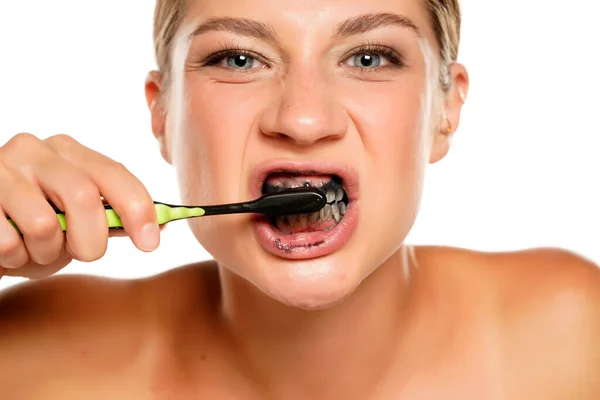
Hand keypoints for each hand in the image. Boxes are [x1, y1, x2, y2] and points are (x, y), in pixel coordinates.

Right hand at [0, 133, 159, 278]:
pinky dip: (13, 257)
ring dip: (45, 253)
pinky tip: (7, 247)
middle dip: (90, 241)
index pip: (113, 173)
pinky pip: (7, 242)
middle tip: (79, 254)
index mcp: (67, 151)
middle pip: (84, 196)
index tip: (150, 243)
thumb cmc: (31, 226)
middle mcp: (34, 149)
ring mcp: (0, 168)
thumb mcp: (74, 219)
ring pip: (43, 224)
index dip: (138, 208)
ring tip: (32, 248)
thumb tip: (158, 225)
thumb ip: (109, 217)